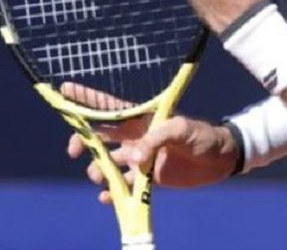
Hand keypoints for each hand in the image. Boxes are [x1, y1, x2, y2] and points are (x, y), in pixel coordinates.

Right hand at [62, 83, 237, 203]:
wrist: (221, 160)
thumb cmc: (203, 136)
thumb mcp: (182, 129)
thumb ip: (156, 140)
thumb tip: (132, 159)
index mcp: (142, 119)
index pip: (109, 107)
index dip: (87, 99)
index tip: (65, 90)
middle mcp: (136, 137)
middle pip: (100, 136)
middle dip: (83, 141)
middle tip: (75, 151)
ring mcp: (140, 159)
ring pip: (108, 163)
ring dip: (98, 169)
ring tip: (100, 177)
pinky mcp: (148, 179)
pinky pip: (123, 186)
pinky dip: (112, 192)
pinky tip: (107, 197)